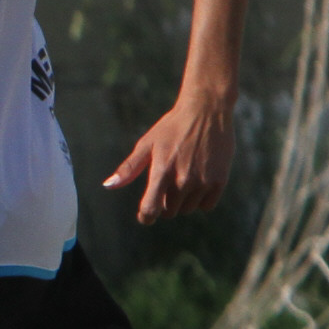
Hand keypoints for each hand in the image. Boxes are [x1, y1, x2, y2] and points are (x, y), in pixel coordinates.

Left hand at [104, 96, 235, 223]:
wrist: (206, 111)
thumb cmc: (172, 127)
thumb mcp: (147, 144)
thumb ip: (129, 168)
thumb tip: (108, 186)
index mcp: (162, 171)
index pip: (151, 209)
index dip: (146, 216)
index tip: (146, 216)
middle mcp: (183, 179)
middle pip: (169, 211)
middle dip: (165, 203)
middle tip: (169, 182)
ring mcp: (203, 181)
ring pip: (188, 209)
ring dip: (184, 200)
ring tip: (185, 176)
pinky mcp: (219, 181)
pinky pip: (206, 205)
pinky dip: (201, 198)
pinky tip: (199, 180)